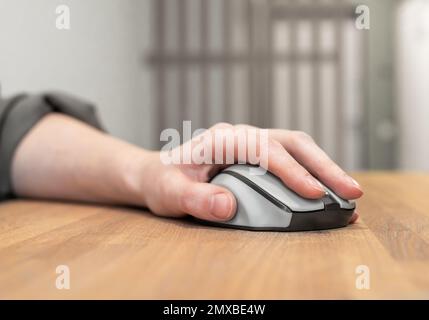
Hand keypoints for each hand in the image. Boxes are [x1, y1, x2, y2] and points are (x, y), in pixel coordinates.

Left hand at [140, 123, 361, 223]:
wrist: (157, 173)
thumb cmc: (163, 180)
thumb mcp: (169, 193)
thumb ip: (194, 200)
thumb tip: (227, 206)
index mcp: (222, 139)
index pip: (265, 151)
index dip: (292, 172)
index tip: (315, 194)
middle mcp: (242, 136)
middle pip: (292, 142)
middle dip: (324, 166)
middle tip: (352, 192)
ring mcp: (252, 144)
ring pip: (297, 147)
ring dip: (325, 168)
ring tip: (349, 194)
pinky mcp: (257, 157)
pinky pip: (291, 159)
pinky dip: (312, 174)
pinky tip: (326, 191)